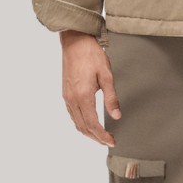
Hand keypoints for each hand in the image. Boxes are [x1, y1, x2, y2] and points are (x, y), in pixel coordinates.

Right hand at [60, 30, 120, 146]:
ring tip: (101, 136)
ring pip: (76, 123)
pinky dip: (81, 124)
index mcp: (83, 96)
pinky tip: (89, 124)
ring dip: (88, 133)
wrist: (74, 41)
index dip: (102, 136)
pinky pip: (72, 115)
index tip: (112, 141)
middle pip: (83, 127)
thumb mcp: (106, 75)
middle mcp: (72, 99)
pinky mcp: (65, 93)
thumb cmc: (91, 55)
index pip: (92, 124)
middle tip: (109, 141)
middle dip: (96, 138)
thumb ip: (111, 98)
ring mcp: (67, 97)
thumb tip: (117, 116)